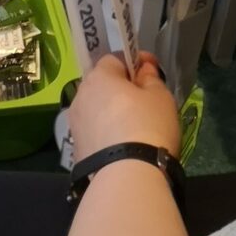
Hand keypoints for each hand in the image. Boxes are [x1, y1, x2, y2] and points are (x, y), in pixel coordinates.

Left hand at [65, 53, 183, 162]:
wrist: (127, 176)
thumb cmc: (147, 126)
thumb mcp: (160, 97)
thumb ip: (151, 78)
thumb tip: (143, 68)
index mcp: (99, 77)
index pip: (114, 58)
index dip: (134, 63)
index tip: (151, 71)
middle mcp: (80, 96)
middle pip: (102, 85)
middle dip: (120, 89)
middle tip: (144, 101)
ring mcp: (75, 124)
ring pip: (95, 110)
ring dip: (110, 113)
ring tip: (133, 128)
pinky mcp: (76, 150)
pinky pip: (94, 134)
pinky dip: (106, 135)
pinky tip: (121, 147)